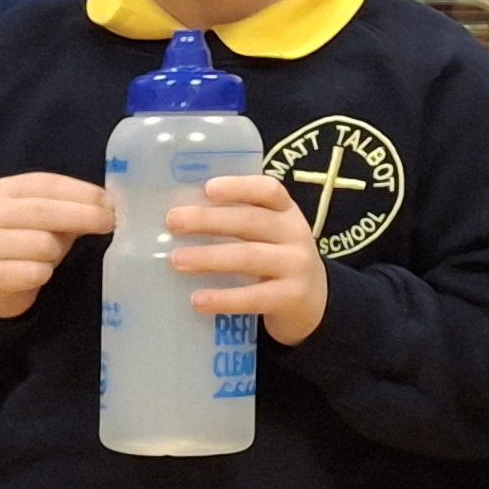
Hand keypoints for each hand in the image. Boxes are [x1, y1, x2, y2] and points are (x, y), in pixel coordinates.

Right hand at [0, 172, 114, 321]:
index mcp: (6, 190)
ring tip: (51, 257)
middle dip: (83, 215)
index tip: (110, 203)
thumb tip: (109, 206)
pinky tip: (39, 274)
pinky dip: (44, 274)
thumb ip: (73, 208)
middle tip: (110, 223)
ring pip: (42, 244)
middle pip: (44, 210)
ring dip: (57, 252)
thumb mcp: (48, 220)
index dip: (82, 192)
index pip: (48, 184)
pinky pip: (35, 272)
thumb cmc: (28, 244)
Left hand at [172, 171, 330, 345]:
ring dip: (210, 257)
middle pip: (251, 221)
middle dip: (209, 220)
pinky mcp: (291, 298)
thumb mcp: (267, 234)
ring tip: (177, 260)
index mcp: (285, 211)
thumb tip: (181, 215)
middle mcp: (294, 234)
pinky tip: (197, 300)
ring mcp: (296, 266)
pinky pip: (254, 297)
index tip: (208, 188)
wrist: (315, 301)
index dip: (239, 187)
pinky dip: (223, 298)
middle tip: (173, 221)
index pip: (268, 191)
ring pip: (250, 256)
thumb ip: (237, 222)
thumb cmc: (276, 259)